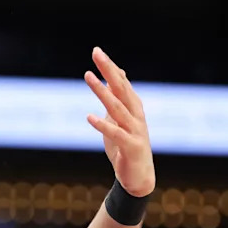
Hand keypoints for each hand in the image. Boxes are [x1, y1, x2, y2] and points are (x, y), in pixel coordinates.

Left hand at [84, 47, 154, 196]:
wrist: (138, 177)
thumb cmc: (125, 147)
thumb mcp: (118, 120)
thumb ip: (117, 99)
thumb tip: (115, 76)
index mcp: (133, 107)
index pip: (121, 82)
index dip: (110, 67)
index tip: (96, 51)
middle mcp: (136, 115)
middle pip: (121, 88)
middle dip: (108, 70)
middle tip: (96, 53)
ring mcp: (135, 130)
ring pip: (117, 107)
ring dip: (103, 92)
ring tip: (89, 77)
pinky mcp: (131, 146)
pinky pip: (115, 133)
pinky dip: (102, 125)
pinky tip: (89, 117)